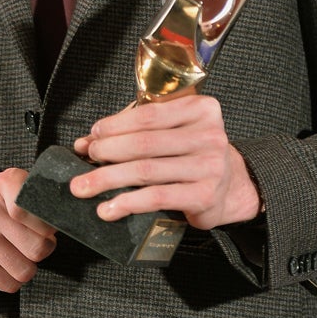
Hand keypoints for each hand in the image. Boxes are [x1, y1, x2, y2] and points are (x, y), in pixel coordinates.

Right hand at [0, 169, 55, 292]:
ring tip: (23, 252)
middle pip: (37, 247)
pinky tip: (8, 262)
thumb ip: (43, 199)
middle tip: (40, 240)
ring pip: (24, 271)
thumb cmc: (2, 198)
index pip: (36, 211)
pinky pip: (7, 284)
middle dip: (45, 248)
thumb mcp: (20, 185)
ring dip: (30, 266)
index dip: (49, 225)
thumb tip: (71, 220)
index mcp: (6, 182)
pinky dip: (14, 279)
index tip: (49, 225)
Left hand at [71, 96, 260, 228]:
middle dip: (107, 151)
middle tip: (87, 159)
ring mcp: (209, 166)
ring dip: (108, 178)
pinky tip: (108, 208)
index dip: (116, 124)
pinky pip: (157, 197)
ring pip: (146, 170)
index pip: (149, 115)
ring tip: (85, 186)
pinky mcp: (203, 196)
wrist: (231, 186)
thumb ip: (137, 130)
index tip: (94, 134)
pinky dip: (127, 203)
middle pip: (144, 142)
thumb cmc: (194, 154)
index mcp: (201, 109)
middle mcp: (209, 135)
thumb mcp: (175, 131)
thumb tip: (88, 140)